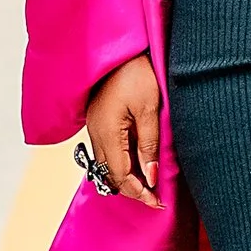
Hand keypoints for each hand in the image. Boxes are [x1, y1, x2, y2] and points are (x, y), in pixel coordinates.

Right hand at [81, 54, 161, 208]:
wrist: (120, 48)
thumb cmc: (137, 72)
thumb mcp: (150, 109)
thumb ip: (148, 145)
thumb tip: (150, 177)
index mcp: (107, 132)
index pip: (121, 176)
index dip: (139, 193)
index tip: (157, 202)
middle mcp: (95, 134)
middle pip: (111, 175)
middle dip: (133, 189)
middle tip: (156, 198)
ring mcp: (94, 128)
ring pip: (107, 165)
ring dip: (127, 177)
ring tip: (149, 184)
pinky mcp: (97, 121)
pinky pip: (107, 151)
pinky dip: (121, 163)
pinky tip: (138, 163)